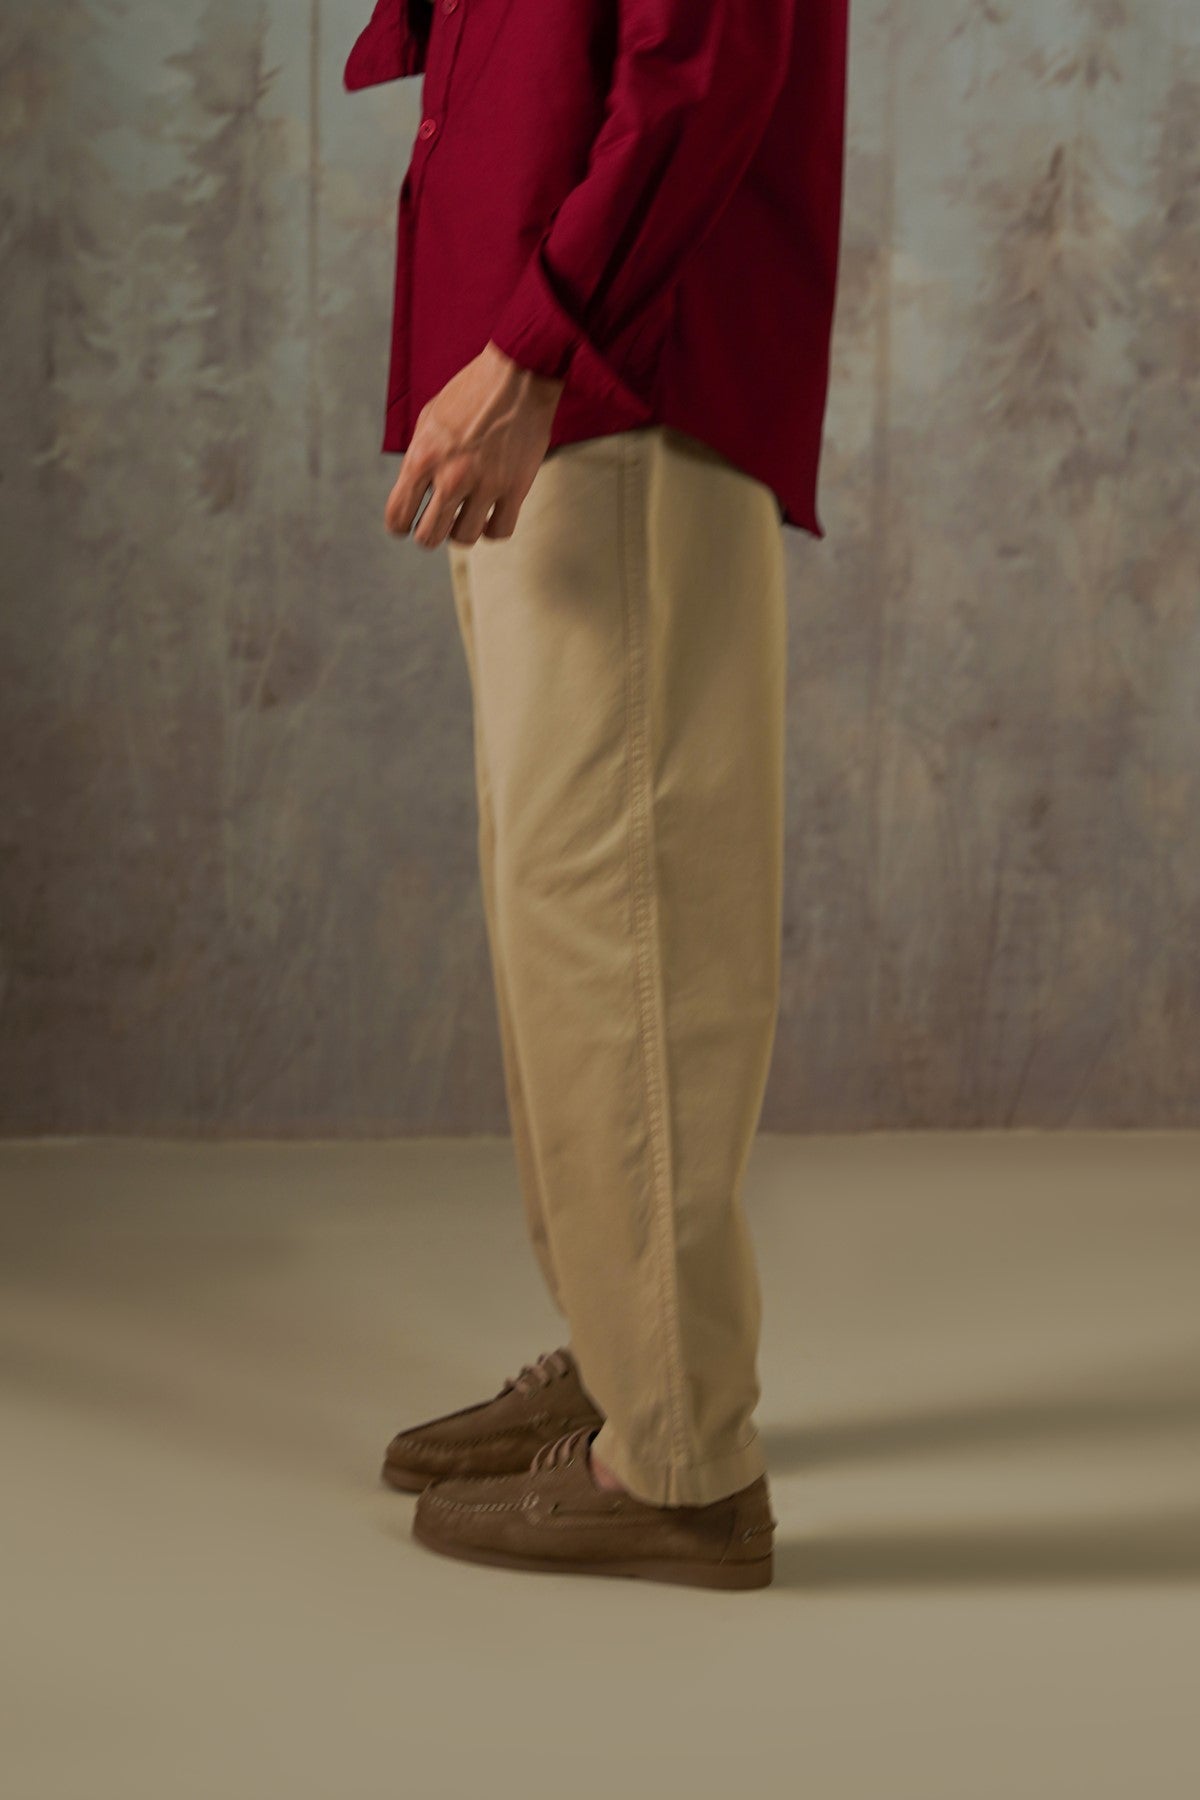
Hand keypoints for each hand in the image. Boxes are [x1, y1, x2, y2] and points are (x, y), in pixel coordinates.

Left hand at [385, 341, 565, 549]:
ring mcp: (484, 485)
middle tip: (439, 523)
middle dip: (430, 533)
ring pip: (464, 538)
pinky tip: (492, 513)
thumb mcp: (430, 418)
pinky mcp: (515, 488)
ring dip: (463, 530)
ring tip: (468, 514)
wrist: (518, 375)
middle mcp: (450, 476)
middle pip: (429, 537)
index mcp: (423, 457)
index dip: (400, 525)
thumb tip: (414, 490)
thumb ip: (419, 456)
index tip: (408, 524)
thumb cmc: (472, 392)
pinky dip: (493, 528)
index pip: (398, 515)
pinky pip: (499, 531)